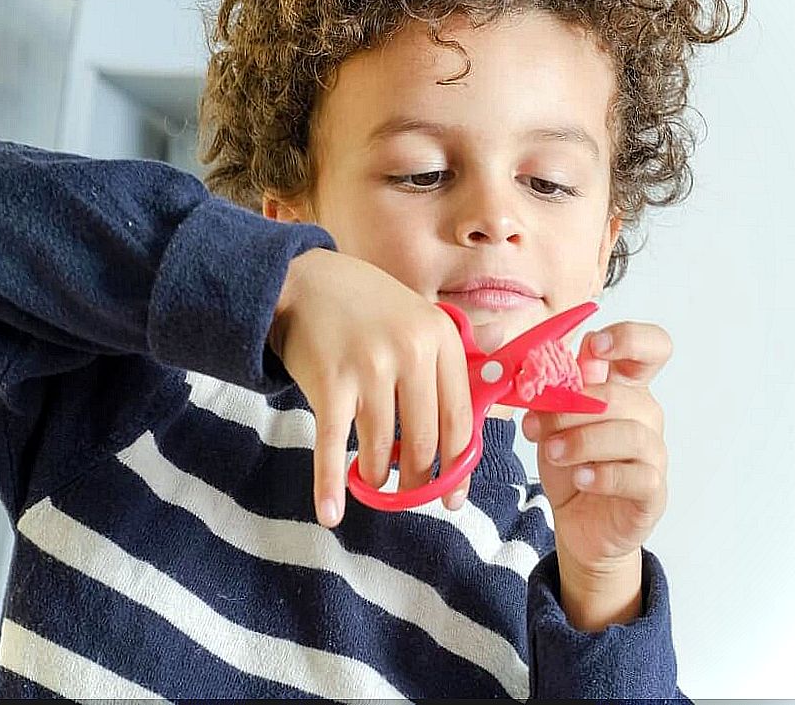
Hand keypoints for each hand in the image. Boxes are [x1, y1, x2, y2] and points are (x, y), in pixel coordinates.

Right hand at [269, 248, 474, 526]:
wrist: (305, 281)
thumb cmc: (368, 307)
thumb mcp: (419, 318)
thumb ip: (450, 360)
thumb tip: (489, 404)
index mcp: (441, 338)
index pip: (460, 420)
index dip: (459, 466)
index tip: (454, 494)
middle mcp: (411, 352)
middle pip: (424, 442)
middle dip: (418, 480)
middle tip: (411, 494)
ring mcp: (369, 368)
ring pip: (382, 450)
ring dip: (378, 475)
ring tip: (373, 479)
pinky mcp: (329, 383)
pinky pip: (333, 447)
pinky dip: (329, 485)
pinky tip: (330, 512)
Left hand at [521, 321, 671, 576]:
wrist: (578, 520)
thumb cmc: (569, 461)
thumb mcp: (549, 421)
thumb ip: (550, 394)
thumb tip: (541, 376)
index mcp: (621, 387)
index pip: (650, 347)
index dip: (629, 338)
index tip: (596, 345)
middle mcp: (644, 415)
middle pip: (622, 395)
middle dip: (573, 408)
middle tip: (539, 425)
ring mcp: (653, 453)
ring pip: (631, 434)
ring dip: (583, 441)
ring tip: (553, 453)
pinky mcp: (653, 490)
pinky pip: (638, 476)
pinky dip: (603, 475)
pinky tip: (581, 478)